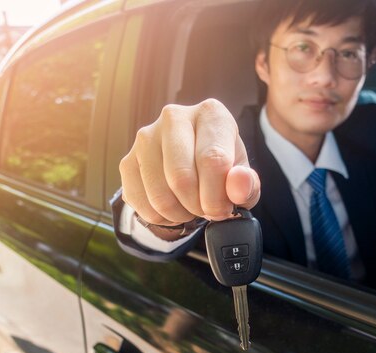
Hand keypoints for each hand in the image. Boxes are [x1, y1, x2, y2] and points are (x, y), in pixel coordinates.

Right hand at [119, 99, 260, 225]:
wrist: (195, 163)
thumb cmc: (222, 167)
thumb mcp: (243, 177)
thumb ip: (247, 183)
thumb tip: (238, 184)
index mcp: (211, 114)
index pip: (212, 160)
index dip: (217, 196)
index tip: (222, 211)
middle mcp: (175, 117)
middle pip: (181, 178)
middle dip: (197, 206)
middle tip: (206, 210)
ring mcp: (146, 137)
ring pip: (159, 194)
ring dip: (179, 214)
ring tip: (191, 208)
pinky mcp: (128, 159)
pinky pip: (140, 202)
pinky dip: (159, 217)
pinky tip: (172, 208)